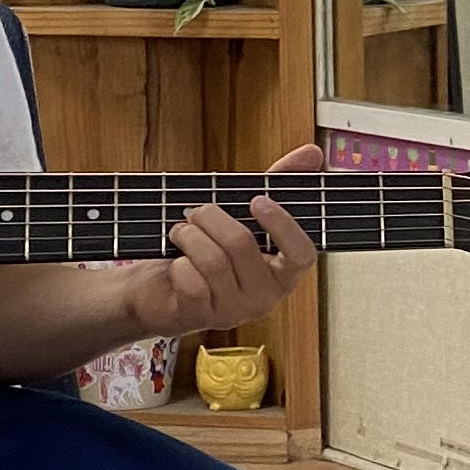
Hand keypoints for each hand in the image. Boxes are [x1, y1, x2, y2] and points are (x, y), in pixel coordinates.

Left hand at [134, 142, 321, 338]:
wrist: (157, 289)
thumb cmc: (206, 249)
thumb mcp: (242, 213)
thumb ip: (279, 183)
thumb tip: (313, 152)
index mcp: (281, 274)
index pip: (302, 255)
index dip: (283, 225)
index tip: (258, 200)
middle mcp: (263, 298)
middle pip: (242, 245)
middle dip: (211, 217)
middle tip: (198, 213)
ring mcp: (231, 311)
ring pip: (213, 260)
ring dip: (188, 235)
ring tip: (181, 233)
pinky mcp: (198, 317)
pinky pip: (190, 280)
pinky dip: (177, 261)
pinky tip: (176, 263)